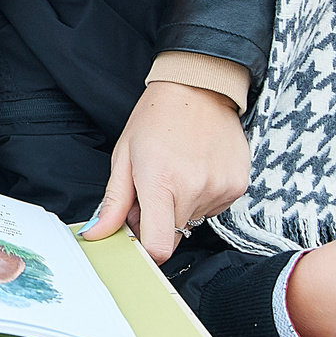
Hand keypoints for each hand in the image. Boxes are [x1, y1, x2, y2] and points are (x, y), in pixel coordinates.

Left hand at [87, 80, 248, 261]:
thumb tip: (96, 234)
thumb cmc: (156, 118)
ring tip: (178, 171)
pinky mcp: (238, 185)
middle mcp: (195, 189)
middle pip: (174, 234)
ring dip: (182, 206)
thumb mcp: (125, 157)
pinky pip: (215, 207)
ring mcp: (220, 188)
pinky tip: (198, 168)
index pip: (158, 246)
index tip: (140, 236)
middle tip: (154, 188)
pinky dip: (203, 196)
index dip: (147, 250)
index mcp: (161, 182)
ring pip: (194, 220)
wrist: (199, 87)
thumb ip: (114, 202)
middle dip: (159, 220)